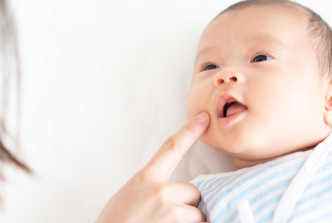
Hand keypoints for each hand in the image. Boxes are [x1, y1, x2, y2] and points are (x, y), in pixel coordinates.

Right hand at [94, 113, 209, 222]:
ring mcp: (169, 213)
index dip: (189, 131)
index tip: (203, 118)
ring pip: (198, 214)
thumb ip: (151, 192)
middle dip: (189, 206)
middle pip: (194, 192)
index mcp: (144, 180)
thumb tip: (177, 196)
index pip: (170, 148)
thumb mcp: (128, 199)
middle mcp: (159, 192)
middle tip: (168, 220)